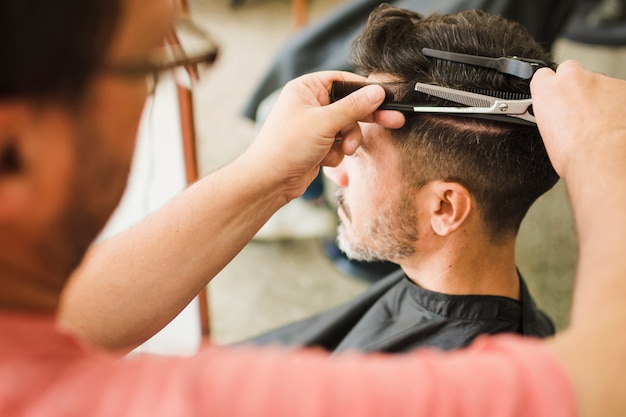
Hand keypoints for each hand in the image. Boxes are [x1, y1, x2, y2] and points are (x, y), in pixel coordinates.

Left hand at [248, 70, 404, 200]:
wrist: (269, 182)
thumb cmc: (286, 146)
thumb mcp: (324, 123)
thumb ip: (353, 107)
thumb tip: (377, 92)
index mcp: (306, 89)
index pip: (343, 81)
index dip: (365, 90)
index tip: (386, 98)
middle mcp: (310, 104)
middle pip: (350, 105)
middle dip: (366, 118)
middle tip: (394, 121)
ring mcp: (314, 126)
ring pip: (348, 128)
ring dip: (348, 141)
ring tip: (342, 151)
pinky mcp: (317, 145)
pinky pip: (340, 145)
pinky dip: (336, 154)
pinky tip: (323, 160)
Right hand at [531, 60, 625, 178]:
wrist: (605, 159)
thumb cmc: (576, 154)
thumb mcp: (548, 134)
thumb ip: (553, 114)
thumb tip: (561, 119)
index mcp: (549, 90)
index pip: (543, 75)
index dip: (549, 86)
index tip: (554, 95)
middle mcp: (575, 79)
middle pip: (572, 71)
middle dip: (575, 85)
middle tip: (578, 108)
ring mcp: (603, 81)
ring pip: (600, 84)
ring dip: (600, 98)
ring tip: (601, 123)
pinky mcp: (625, 88)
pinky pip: (620, 93)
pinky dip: (618, 105)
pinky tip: (616, 124)